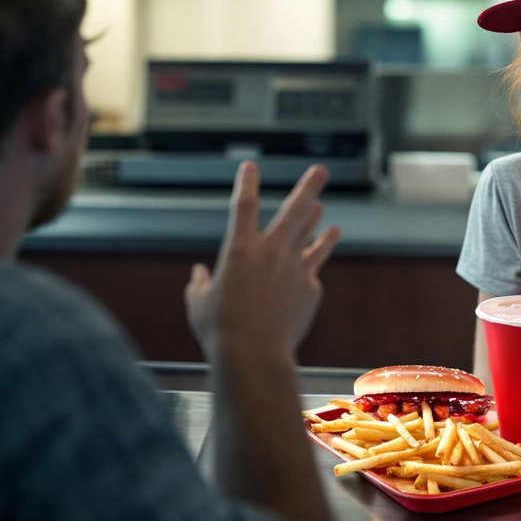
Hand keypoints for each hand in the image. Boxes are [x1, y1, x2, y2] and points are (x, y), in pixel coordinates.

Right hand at [185, 162, 339, 362]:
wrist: (254, 354)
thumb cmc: (219, 330)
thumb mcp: (199, 303)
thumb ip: (199, 285)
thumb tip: (198, 275)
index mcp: (240, 249)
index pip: (244, 204)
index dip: (247, 182)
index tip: (250, 166)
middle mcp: (272, 251)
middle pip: (296, 209)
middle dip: (309, 186)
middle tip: (321, 170)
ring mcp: (296, 268)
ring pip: (313, 236)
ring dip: (318, 223)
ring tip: (323, 212)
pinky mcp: (311, 288)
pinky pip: (312, 272)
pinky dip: (309, 268)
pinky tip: (310, 272)